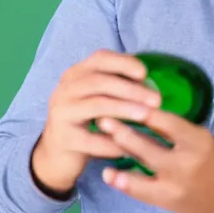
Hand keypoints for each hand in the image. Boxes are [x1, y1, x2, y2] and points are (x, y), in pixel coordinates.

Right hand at [32, 50, 161, 192]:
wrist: (57, 154)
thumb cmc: (87, 120)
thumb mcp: (99, 96)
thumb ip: (119, 85)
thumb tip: (151, 83)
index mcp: (77, 73)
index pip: (100, 58)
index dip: (124, 63)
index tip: (145, 73)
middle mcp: (65, 89)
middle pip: (101, 82)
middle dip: (132, 89)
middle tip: (157, 99)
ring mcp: (61, 113)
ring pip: (97, 106)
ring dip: (125, 109)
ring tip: (147, 116)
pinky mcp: (63, 139)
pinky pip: (91, 139)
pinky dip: (112, 142)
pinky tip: (129, 147)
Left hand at [97, 111, 213, 212]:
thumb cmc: (208, 160)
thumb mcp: (199, 138)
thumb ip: (175, 127)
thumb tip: (142, 109)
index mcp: (197, 140)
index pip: (168, 122)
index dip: (145, 112)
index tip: (125, 100)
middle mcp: (185, 161)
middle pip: (148, 143)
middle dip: (122, 130)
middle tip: (102, 116)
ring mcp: (173, 182)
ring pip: (141, 163)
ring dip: (118, 148)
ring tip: (100, 137)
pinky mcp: (164, 200)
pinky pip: (138, 189)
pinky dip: (121, 180)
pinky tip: (107, 172)